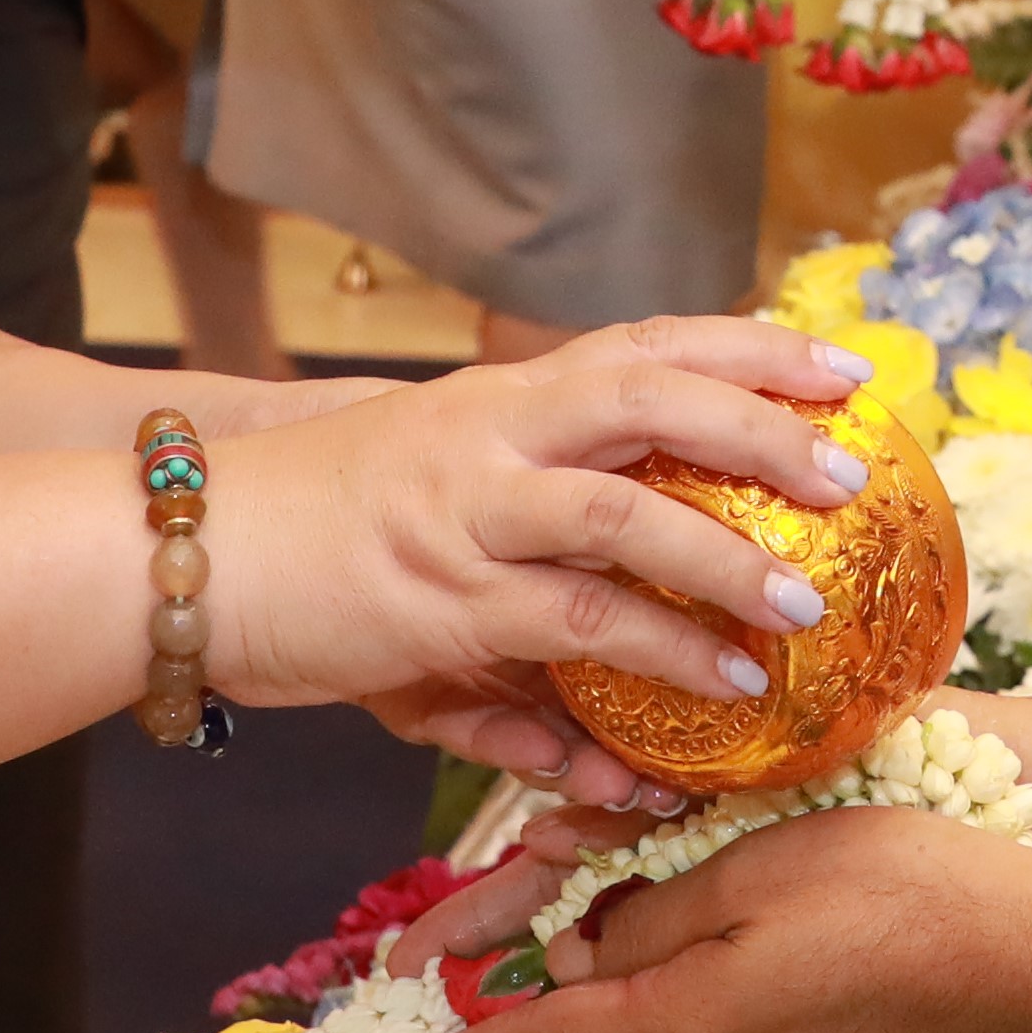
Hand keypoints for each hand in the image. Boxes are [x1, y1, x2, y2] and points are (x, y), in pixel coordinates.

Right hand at [219, 315, 889, 807]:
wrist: (180, 552)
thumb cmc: (310, 526)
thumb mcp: (432, 493)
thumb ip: (533, 527)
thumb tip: (633, 562)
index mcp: (499, 396)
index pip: (646, 344)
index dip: (752, 348)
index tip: (844, 364)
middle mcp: (491, 434)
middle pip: (652, 397)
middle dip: (763, 424)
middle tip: (851, 466)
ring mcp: (465, 514)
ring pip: (625, 516)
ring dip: (725, 559)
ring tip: (805, 604)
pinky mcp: (441, 600)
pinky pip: (574, 628)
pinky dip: (657, 657)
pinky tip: (718, 688)